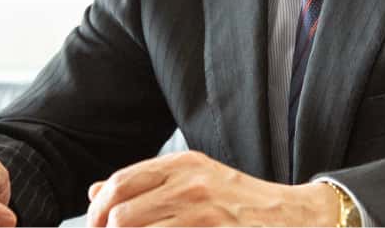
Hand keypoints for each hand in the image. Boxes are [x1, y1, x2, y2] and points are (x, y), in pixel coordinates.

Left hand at [86, 150, 337, 226]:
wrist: (290, 217)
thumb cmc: (239, 202)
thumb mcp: (194, 180)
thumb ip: (146, 184)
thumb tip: (95, 192)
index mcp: (182, 164)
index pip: (121, 182)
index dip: (98, 209)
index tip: (96, 226)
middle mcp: (189, 184)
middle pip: (121, 214)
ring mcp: (201, 213)